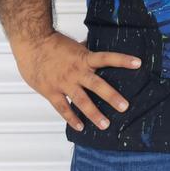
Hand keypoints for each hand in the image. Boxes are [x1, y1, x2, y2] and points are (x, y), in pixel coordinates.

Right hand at [13, 30, 136, 131]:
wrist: (31, 45)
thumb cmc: (53, 43)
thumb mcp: (75, 45)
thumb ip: (87, 51)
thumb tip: (100, 48)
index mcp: (84, 58)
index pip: (107, 58)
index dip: (123, 60)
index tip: (138, 63)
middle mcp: (76, 72)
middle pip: (97, 85)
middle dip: (111, 97)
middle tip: (124, 107)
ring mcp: (64, 83)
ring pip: (81, 101)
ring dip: (94, 114)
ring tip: (105, 125)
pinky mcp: (51, 92)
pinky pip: (63, 108)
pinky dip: (72, 118)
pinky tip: (80, 127)